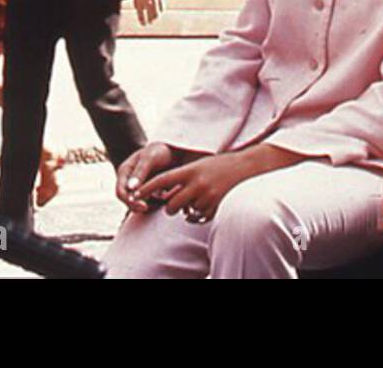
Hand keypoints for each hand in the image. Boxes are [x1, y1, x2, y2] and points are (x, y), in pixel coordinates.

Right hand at [116, 142, 177, 211]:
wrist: (171, 152)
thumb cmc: (159, 152)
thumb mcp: (150, 158)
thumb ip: (140, 172)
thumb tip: (130, 188)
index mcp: (124, 172)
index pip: (120, 192)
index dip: (130, 202)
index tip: (144, 206)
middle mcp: (128, 181)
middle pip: (128, 201)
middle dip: (139, 206)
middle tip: (153, 208)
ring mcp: (137, 187)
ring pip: (138, 204)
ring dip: (148, 206)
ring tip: (162, 201)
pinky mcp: (147, 192)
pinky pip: (148, 203)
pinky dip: (155, 204)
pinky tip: (165, 199)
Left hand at [132, 0, 165, 25]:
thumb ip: (136, 1)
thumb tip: (136, 8)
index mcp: (140, 1)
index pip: (141, 14)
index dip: (142, 20)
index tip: (143, 24)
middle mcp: (148, 2)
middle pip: (150, 16)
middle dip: (150, 21)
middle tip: (149, 23)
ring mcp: (155, 0)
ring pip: (157, 13)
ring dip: (156, 18)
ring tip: (155, 20)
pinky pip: (162, 8)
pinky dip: (161, 11)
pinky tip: (160, 13)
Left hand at [136, 152, 254, 222]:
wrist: (246, 167)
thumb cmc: (220, 164)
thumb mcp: (199, 164)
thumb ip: (184, 176)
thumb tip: (166, 192)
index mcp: (190, 170)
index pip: (162, 180)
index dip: (147, 188)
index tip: (135, 193)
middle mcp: (197, 184)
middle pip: (171, 204)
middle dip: (169, 207)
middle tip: (171, 204)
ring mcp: (207, 197)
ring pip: (186, 212)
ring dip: (186, 211)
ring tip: (193, 202)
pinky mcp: (216, 208)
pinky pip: (199, 218)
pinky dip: (197, 215)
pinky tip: (203, 206)